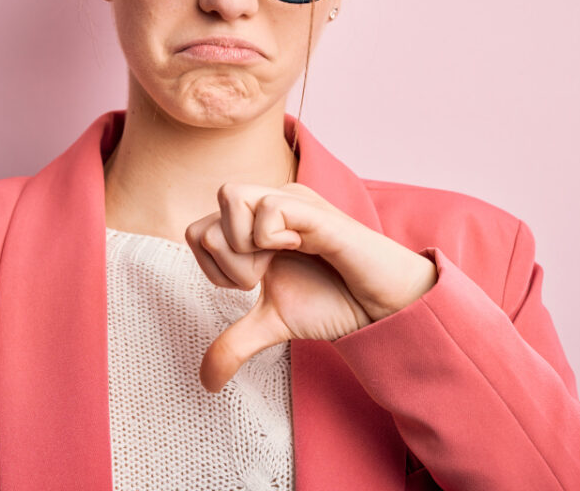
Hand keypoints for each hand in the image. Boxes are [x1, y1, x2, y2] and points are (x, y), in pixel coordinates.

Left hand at [185, 182, 437, 391]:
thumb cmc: (333, 300)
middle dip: (225, 264)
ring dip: (244, 246)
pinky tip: (302, 248)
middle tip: (263, 277)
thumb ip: (236, 343)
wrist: (382, 305)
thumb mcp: (274, 323)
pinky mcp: (313, 209)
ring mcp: (289, 201)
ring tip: (279, 260)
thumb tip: (206, 381)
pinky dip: (272, 237)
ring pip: (228, 197)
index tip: (253, 284)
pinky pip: (269, 207)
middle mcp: (266, 205)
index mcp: (253, 226)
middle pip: (204, 221)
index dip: (213, 269)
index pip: (197, 233)